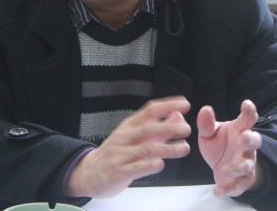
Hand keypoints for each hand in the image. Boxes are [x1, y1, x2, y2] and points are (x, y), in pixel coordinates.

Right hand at [66, 96, 191, 198]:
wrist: (89, 172)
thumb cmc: (115, 153)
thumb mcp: (133, 136)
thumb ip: (157, 128)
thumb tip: (177, 117)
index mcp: (129, 126)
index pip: (149, 111)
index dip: (167, 106)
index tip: (184, 104)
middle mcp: (125, 138)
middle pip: (148, 129)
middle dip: (169, 128)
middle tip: (186, 129)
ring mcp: (122, 154)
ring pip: (146, 149)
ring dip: (167, 148)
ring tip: (184, 148)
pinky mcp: (120, 172)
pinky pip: (137, 168)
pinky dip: (150, 165)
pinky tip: (161, 164)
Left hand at [197, 100, 264, 197]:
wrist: (222, 167)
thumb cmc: (219, 144)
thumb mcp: (209, 133)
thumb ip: (206, 124)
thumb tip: (205, 109)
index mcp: (239, 130)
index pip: (247, 119)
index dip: (249, 111)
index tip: (247, 104)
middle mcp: (245, 146)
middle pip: (254, 141)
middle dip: (251, 139)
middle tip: (245, 137)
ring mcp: (246, 163)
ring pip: (247, 165)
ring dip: (238, 167)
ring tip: (226, 170)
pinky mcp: (242, 180)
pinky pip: (237, 184)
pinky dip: (227, 188)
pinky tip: (218, 190)